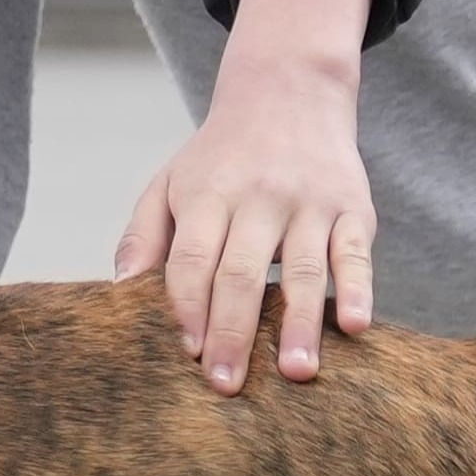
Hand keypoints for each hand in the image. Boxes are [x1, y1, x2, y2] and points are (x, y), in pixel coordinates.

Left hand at [116, 0, 380, 389]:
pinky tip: (353, 327)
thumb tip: (119, 294)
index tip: (187, 354)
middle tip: (227, 385)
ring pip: (302, 268)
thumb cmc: (221, 155)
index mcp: (207, 193)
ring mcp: (308, 202)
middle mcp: (258, 196)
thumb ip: (143, 236)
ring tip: (296, 374)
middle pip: (241, 271)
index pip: (192, 259)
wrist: (289, 90)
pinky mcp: (352, 207)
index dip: (188, 307)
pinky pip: (355, 253)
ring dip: (299, 324)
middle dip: (232, 331)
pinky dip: (356, 289)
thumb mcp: (171, 181)